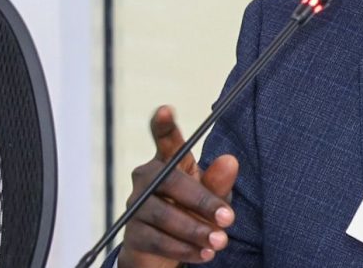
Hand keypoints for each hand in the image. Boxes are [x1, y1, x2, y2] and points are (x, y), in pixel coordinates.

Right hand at [119, 106, 239, 266]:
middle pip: (170, 181)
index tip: (166, 109)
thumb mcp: (213, 197)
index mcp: (170, 163)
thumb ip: (219, 181)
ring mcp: (136, 206)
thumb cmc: (193, 212)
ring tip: (220, 241)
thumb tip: (230, 161)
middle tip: (228, 218)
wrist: (171, 250)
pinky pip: (156, 240)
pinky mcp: (132, 234)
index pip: (165, 141)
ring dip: (194, 230)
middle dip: (202, 201)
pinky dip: (183, 248)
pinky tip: (204, 254)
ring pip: (163, 214)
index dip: (163, 125)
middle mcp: (148, 179)